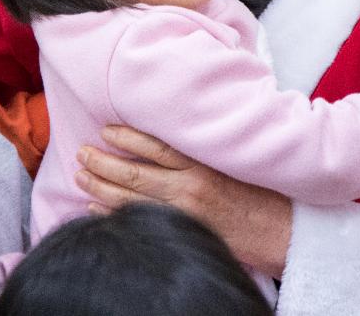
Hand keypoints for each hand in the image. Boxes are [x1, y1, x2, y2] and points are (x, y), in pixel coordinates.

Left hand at [75, 125, 291, 276]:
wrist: (279, 231)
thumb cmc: (258, 191)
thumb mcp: (235, 159)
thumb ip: (205, 146)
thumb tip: (173, 127)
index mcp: (203, 162)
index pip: (158, 145)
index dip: (128, 135)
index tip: (106, 128)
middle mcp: (190, 186)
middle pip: (135, 171)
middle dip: (102, 162)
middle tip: (81, 152)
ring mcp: (183, 213)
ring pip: (130, 198)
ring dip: (100, 186)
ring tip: (80, 176)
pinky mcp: (181, 231)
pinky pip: (138, 221)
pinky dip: (112, 214)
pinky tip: (93, 207)